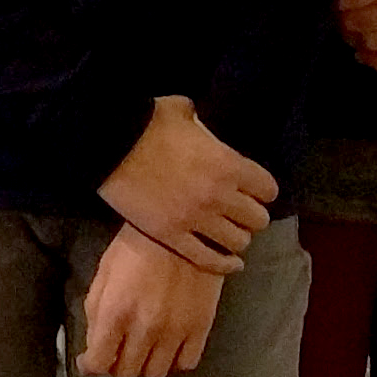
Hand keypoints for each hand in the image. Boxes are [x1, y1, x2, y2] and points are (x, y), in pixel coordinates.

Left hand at [79, 226, 227, 376]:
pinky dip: (175, 360)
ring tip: (144, 348)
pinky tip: (169, 346)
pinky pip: (186, 364)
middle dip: (117, 365)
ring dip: (146, 365)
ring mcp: (175, 331)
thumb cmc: (134, 247)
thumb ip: (95, 313)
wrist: (181, 227)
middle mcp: (144, 329)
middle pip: (126, 373)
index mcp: (114, 312)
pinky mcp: (201, 328)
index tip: (91, 359)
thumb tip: (93, 347)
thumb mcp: (103, 274)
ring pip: (156, 374)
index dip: (90, 366)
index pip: (98, 364)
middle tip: (119, 350)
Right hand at [96, 96, 275, 275]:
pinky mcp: (173, 236)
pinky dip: (223, 264)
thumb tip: (199, 121)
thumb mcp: (183, 111)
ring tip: (228, 233)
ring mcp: (196, 220)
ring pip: (238, 243)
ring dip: (236, 238)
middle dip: (251, 216)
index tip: (254, 190)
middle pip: (258, 220)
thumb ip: (200, 121)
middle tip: (239, 212)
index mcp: (228, 164)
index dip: (262, 190)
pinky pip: (209, 260)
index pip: (267, 189)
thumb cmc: (147, 123)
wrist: (109, 146)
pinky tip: (230, 263)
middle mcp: (219, 196)